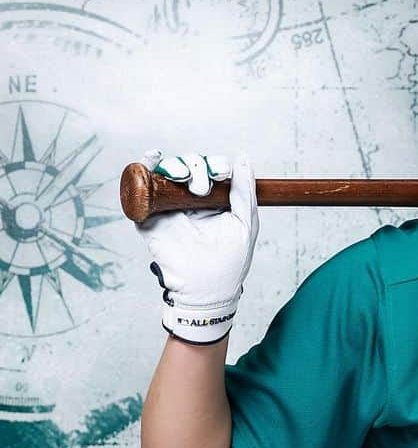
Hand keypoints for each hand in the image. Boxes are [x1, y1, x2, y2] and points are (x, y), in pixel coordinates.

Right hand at [135, 150, 258, 344]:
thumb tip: (242, 158)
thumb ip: (245, 193)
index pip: (211, 170)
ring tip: (184, 179)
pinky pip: (143, 185)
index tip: (222, 172)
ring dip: (176, 165)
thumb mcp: (245, 225)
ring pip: (168, 170)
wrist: (206, 289)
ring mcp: (169, 206)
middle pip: (189, 166)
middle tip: (202, 188)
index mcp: (214, 201)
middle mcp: (191, 200)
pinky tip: (153, 158)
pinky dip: (146, 166)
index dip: (215, 164)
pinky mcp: (149, 215)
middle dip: (196, 167)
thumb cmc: (230, 263)